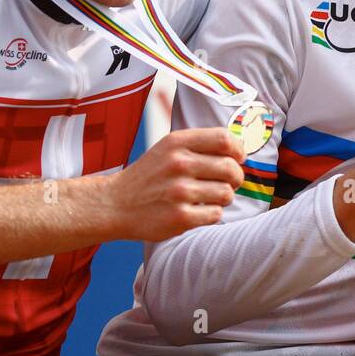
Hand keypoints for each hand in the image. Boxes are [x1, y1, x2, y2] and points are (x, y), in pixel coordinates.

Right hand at [107, 127, 245, 240]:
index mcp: (177, 142)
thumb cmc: (150, 176)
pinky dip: (212, 214)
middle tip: (227, 183)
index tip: (238, 158)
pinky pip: (216, 214)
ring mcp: (179, 191)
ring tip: (209, 198)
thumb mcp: (168, 148)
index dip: (238, 150)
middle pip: (231, 168)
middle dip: (235, 178)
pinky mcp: (180, 217)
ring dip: (223, 198)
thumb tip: (240, 150)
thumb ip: (200, 145)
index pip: (224, 138)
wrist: (114, 204)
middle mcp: (178, 164)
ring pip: (227, 193)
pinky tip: (198, 211)